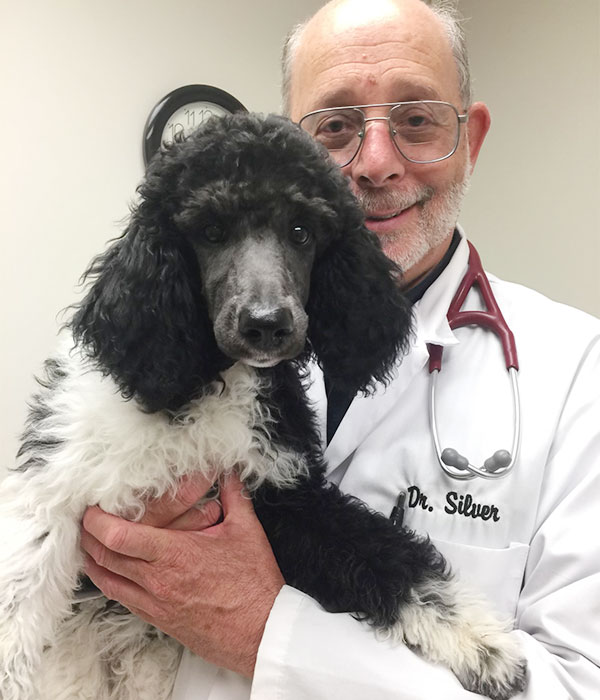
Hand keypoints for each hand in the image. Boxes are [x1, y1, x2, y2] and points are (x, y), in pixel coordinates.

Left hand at [80, 473, 284, 676]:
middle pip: (102, 557)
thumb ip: (233, 495)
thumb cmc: (253, 585)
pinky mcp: (157, 619)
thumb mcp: (246, 530)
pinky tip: (113, 569)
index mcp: (174, 554)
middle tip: (87, 519)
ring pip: (105, 580)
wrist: (260, 631)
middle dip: (88, 535)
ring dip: (94, 559)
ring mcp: (154, 603)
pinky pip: (120, 598)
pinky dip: (109, 580)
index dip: (97, 520)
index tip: (94, 507)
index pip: (118, 536)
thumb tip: (229, 473)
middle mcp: (157, 581)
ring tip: (93, 541)